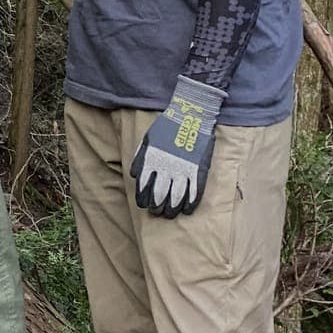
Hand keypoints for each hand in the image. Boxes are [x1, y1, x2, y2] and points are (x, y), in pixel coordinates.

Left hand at [129, 75, 224, 216]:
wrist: (190, 117)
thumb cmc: (166, 127)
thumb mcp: (147, 140)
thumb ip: (139, 158)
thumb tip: (133, 176)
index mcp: (152, 160)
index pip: (145, 186)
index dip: (143, 198)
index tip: (143, 206)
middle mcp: (167, 168)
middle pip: (160, 194)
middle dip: (156, 206)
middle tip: (155, 213)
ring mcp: (184, 170)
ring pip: (177, 196)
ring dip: (172, 208)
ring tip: (168, 215)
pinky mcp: (199, 171)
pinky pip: (195, 192)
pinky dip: (191, 203)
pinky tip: (187, 211)